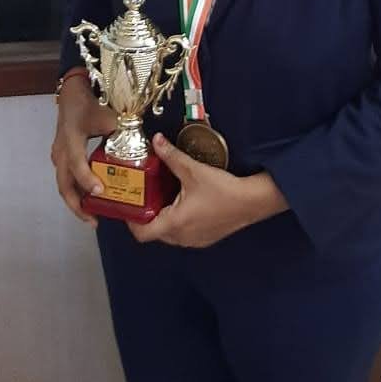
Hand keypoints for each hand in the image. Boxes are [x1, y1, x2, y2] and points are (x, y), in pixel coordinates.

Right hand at [51, 76, 117, 225]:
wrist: (72, 92)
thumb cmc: (89, 103)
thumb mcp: (108, 116)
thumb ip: (123, 132)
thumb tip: (143, 150)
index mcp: (72, 139)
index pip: (77, 165)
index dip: (88, 180)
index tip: (101, 192)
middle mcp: (61, 151)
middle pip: (64, 184)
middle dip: (77, 205)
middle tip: (94, 220)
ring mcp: (58, 155)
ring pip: (63, 184)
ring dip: (76, 201)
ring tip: (92, 215)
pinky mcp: (61, 156)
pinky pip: (65, 178)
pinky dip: (75, 190)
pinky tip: (89, 197)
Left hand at [128, 134, 287, 248]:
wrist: (252, 202)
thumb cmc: (223, 190)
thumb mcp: (193, 170)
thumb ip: (171, 156)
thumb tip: (157, 141)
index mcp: (175, 224)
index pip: (142, 233)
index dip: (130, 220)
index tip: (128, 203)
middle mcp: (181, 237)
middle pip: (153, 232)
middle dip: (146, 214)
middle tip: (144, 193)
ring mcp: (194, 240)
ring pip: (168, 233)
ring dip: (162, 216)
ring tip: (161, 194)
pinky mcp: (204, 237)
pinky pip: (182, 233)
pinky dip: (176, 219)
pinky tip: (181, 200)